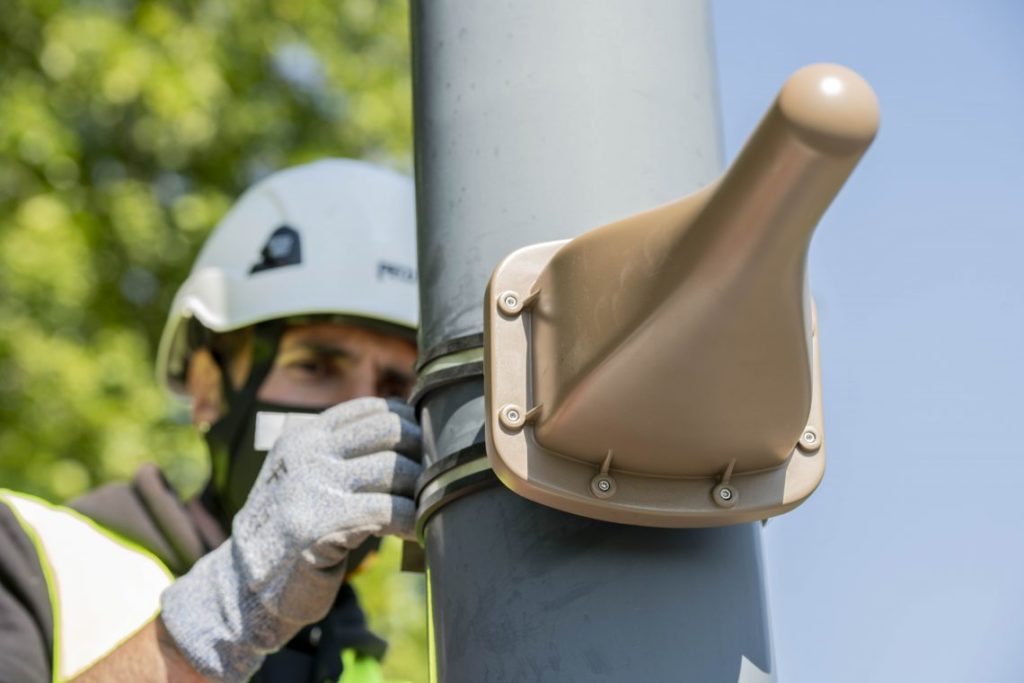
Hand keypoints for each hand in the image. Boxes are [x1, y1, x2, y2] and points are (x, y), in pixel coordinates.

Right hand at [160, 397, 421, 681]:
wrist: (242, 588)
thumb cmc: (287, 534)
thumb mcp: (303, 477)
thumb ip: (340, 453)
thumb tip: (410, 433)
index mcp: (304, 435)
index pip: (373, 409)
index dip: (409, 425)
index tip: (425, 449)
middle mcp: (307, 452)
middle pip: (391, 430)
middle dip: (421, 453)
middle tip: (434, 480)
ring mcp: (312, 486)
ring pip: (396, 468)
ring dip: (421, 490)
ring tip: (427, 507)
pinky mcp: (322, 524)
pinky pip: (390, 511)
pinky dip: (412, 521)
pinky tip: (416, 533)